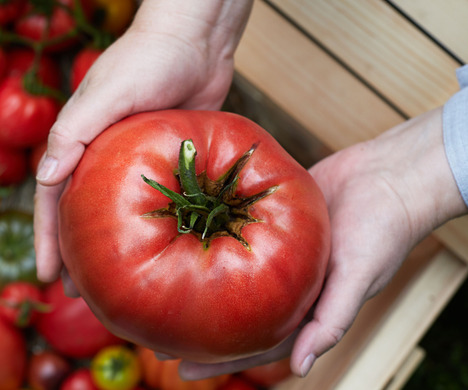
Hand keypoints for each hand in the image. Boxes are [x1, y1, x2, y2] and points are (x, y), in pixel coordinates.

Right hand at [34, 0, 256, 281]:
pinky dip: (144, 227)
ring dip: (109, 246)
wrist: (195, 36)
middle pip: (80, 212)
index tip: (48, 277)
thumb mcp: (109, 91)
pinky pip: (148, 201)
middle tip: (80, 296)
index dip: (48, 239)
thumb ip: (76, 130)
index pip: (52, 198)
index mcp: (77, 139)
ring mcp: (131, 157)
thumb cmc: (149, 57)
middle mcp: (98, 152)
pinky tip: (156, 250)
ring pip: (112, 211)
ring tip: (112, 284)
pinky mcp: (162, 157)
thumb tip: (45, 176)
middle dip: (75, 254)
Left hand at [176, 107, 466, 378]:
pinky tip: (181, 239)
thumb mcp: (360, 278)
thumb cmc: (382, 232)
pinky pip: (234, 231)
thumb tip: (301, 368)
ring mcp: (276, 251)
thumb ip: (332, 321)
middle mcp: (286, 283)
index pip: (256, 342)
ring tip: (159, 290)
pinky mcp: (268, 217)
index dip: (222, 359)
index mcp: (304, 307)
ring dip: (196, 281)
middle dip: (198, 326)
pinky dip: (210, 239)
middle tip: (156, 336)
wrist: (389, 176)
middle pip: (234, 311)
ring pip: (229, 272)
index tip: (184, 371)